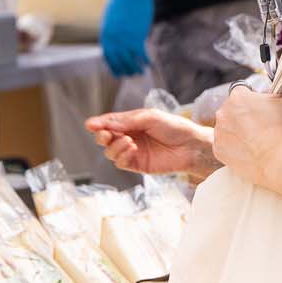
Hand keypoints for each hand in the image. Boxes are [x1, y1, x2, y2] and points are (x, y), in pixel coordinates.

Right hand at [85, 108, 216, 177]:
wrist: (191, 146)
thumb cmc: (175, 128)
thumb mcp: (150, 117)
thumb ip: (127, 121)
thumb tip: (106, 124)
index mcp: (131, 123)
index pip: (109, 123)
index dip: (98, 123)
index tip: (90, 124)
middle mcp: (128, 136)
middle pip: (105, 138)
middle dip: (102, 136)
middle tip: (106, 134)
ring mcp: (132, 152)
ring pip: (110, 152)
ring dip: (114, 146)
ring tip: (129, 141)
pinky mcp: (137, 165)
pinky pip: (120, 162)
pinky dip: (122, 156)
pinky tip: (132, 149)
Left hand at [100, 0, 152, 77]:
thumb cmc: (121, 0)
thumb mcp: (111, 17)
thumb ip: (112, 30)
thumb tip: (115, 38)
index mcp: (105, 35)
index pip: (107, 56)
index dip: (113, 65)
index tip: (117, 72)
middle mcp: (113, 41)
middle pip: (118, 61)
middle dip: (123, 70)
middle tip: (129, 75)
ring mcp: (124, 41)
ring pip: (129, 61)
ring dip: (134, 68)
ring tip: (139, 73)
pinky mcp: (136, 38)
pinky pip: (140, 55)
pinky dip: (145, 61)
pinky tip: (149, 65)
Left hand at [212, 87, 281, 185]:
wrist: (278, 158)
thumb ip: (278, 90)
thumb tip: (277, 89)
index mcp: (238, 96)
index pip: (242, 91)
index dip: (252, 99)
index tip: (260, 107)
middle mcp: (223, 112)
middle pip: (231, 109)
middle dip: (242, 115)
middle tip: (259, 126)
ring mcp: (219, 132)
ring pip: (226, 127)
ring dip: (236, 130)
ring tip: (254, 140)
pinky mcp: (218, 150)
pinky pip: (223, 145)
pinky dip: (232, 146)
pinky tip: (246, 150)